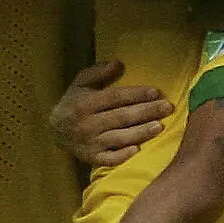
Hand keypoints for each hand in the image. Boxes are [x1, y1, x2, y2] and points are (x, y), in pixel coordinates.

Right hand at [48, 59, 171, 166]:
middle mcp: (88, 124)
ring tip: (160, 126)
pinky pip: (110, 159)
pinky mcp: (92, 158)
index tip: (156, 92)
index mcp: (86, 103)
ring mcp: (90, 143)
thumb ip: (98, 72)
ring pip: (120, 138)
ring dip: (141, 132)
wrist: (56, 130)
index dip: (136, 94)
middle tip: (168, 107)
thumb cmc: (74, 102)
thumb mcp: (81, 83)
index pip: (115, 97)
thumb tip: (118, 63)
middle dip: (147, 112)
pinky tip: (138, 149)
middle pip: (122, 117)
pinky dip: (123, 155)